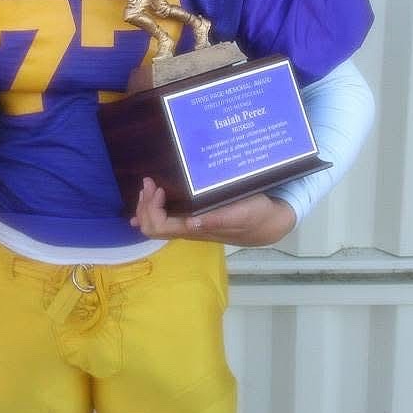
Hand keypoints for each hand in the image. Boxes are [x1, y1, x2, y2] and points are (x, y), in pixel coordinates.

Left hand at [130, 177, 296, 246]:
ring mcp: (190, 226)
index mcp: (195, 230)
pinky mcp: (195, 220)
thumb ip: (216, 220)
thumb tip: (191, 223)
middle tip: (149, 182)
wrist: (268, 223)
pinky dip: (154, 210)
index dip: (151, 208)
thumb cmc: (254, 216)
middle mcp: (188, 230)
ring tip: (149, 187)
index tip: (158, 187)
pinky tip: (151, 202)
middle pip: (152, 227)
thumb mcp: (239, 215)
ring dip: (148, 206)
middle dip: (144, 206)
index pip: (159, 226)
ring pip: (157, 223)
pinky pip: (168, 219)